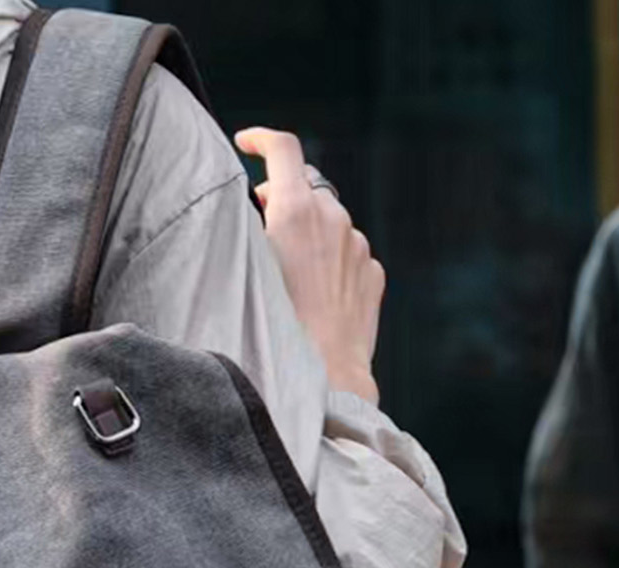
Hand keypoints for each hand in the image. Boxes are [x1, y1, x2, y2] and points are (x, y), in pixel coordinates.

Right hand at [235, 127, 384, 404]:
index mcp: (297, 210)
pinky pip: (347, 255)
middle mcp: (334, 218)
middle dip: (281, 199)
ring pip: (328, 223)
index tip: (246, 142)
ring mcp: (358, 245)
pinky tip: (314, 298)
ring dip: (308, 235)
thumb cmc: (276, 331)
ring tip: (286, 278)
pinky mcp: (372, 273)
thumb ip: (253, 228)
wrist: (326, 378)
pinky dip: (329, 263)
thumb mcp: (246, 271)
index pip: (283, 148)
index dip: (260, 138)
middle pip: (304, 188)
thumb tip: (265, 205)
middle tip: (257, 226)